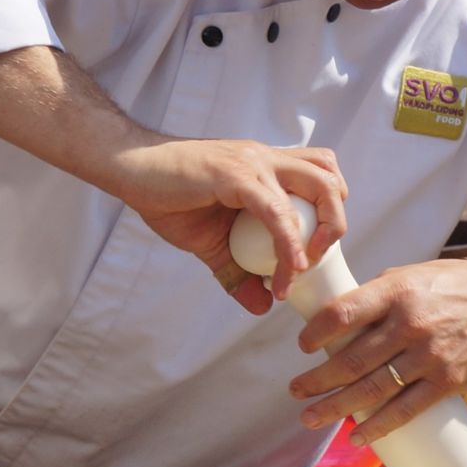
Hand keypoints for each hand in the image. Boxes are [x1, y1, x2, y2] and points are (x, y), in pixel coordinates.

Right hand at [113, 138, 347, 312]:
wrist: (129, 169)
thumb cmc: (169, 198)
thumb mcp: (211, 244)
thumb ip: (238, 273)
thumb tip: (262, 306)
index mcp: (269, 168)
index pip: (324, 176)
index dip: (330, 213)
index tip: (314, 253)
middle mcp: (269, 159)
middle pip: (331, 179)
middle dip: (336, 224)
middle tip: (317, 262)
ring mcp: (255, 163)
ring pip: (318, 187)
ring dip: (324, 230)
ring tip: (304, 268)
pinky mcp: (235, 176)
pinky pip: (276, 210)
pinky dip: (288, 242)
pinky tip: (288, 270)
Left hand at [287, 257, 466, 441]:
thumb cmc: (454, 286)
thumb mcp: (412, 276)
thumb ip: (377, 295)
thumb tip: (336, 320)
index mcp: (397, 292)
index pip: (343, 313)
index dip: (316, 333)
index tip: (303, 346)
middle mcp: (411, 324)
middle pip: (351, 359)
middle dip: (317, 380)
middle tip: (297, 390)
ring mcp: (430, 356)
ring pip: (373, 389)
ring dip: (336, 406)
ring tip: (310, 416)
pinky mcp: (447, 382)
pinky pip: (406, 410)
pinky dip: (378, 426)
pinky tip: (356, 435)